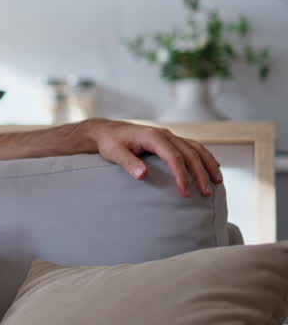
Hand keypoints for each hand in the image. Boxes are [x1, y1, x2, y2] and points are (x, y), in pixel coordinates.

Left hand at [85, 119, 221, 197]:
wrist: (106, 131)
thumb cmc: (110, 143)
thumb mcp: (114, 153)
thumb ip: (128, 163)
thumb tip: (143, 175)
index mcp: (153, 137)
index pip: (174, 157)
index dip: (182, 175)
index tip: (186, 192)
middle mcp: (165, 134)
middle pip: (190, 153)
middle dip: (200, 173)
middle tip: (206, 193)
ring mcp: (169, 135)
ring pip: (196, 148)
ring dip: (208, 164)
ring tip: (218, 181)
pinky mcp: (170, 139)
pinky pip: (192, 146)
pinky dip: (204, 156)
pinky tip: (214, 167)